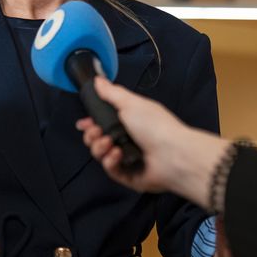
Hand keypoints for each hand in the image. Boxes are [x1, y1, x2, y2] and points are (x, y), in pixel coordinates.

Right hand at [76, 77, 229, 203]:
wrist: (174, 154)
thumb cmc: (156, 126)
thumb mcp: (131, 103)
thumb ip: (111, 93)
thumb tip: (98, 80)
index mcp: (128, 122)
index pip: (102, 123)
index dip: (90, 124)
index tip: (83, 123)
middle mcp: (127, 140)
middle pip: (97, 140)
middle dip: (92, 135)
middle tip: (96, 131)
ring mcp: (128, 159)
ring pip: (101, 155)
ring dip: (100, 147)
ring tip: (109, 143)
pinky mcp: (128, 176)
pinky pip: (111, 170)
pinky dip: (110, 161)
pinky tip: (117, 155)